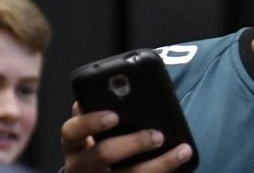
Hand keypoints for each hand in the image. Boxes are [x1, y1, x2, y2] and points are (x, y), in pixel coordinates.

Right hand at [61, 102, 193, 171]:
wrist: (99, 172)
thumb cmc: (101, 140)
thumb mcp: (98, 126)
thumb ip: (103, 108)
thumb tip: (121, 88)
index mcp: (74, 142)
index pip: (72, 130)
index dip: (91, 122)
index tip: (114, 115)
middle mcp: (81, 165)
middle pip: (102, 155)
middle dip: (132, 144)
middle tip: (157, 135)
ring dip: (158, 164)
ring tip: (181, 150)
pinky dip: (164, 170)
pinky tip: (181, 159)